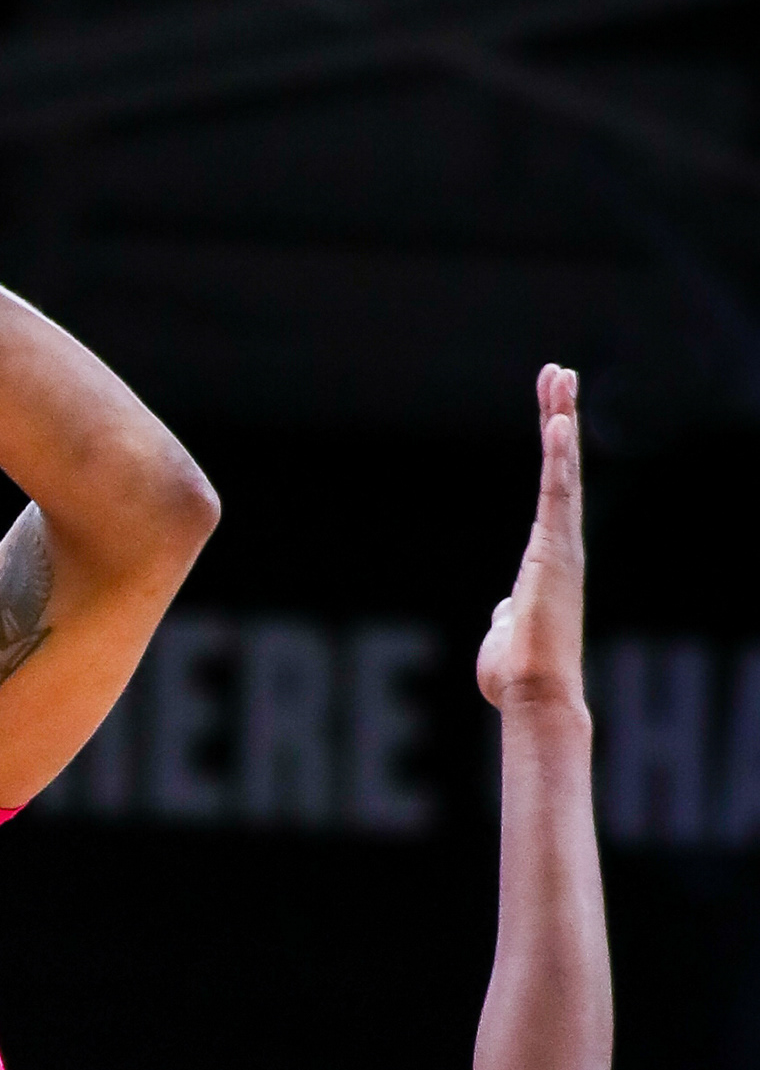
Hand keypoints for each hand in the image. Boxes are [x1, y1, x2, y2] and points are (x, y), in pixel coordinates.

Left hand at [478, 366, 583, 713]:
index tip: (552, 413)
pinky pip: (557, 494)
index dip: (553, 451)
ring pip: (564, 471)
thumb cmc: (517, 674)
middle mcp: (561, 545)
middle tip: (560, 375)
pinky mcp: (555, 552)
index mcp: (547, 559)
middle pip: (563, 469)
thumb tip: (505, 610)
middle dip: (560, 419)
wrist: (533, 694)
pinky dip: (559, 457)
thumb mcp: (506, 633)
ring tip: (561, 378)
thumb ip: (507, 614)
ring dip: (561, 422)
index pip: (552, 492)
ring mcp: (562, 546)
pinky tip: (559, 421)